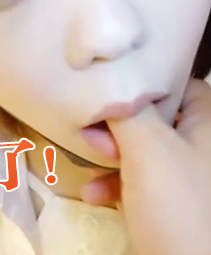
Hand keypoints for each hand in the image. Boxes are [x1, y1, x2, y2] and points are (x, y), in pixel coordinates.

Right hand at [82, 79, 210, 254]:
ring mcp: (188, 178)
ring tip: (87, 162)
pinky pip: (139, 182)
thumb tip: (110, 81)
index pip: (177, 85)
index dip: (141, 83)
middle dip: (116, 126)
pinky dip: (114, 184)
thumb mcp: (149, 150)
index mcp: (209, 124)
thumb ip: (127, 111)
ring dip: (108, 156)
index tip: (106, 88)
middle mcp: (202, 147)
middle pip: (153, 118)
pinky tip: (93, 193)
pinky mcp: (172, 205)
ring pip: (141, 150)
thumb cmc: (177, 205)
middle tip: (91, 133)